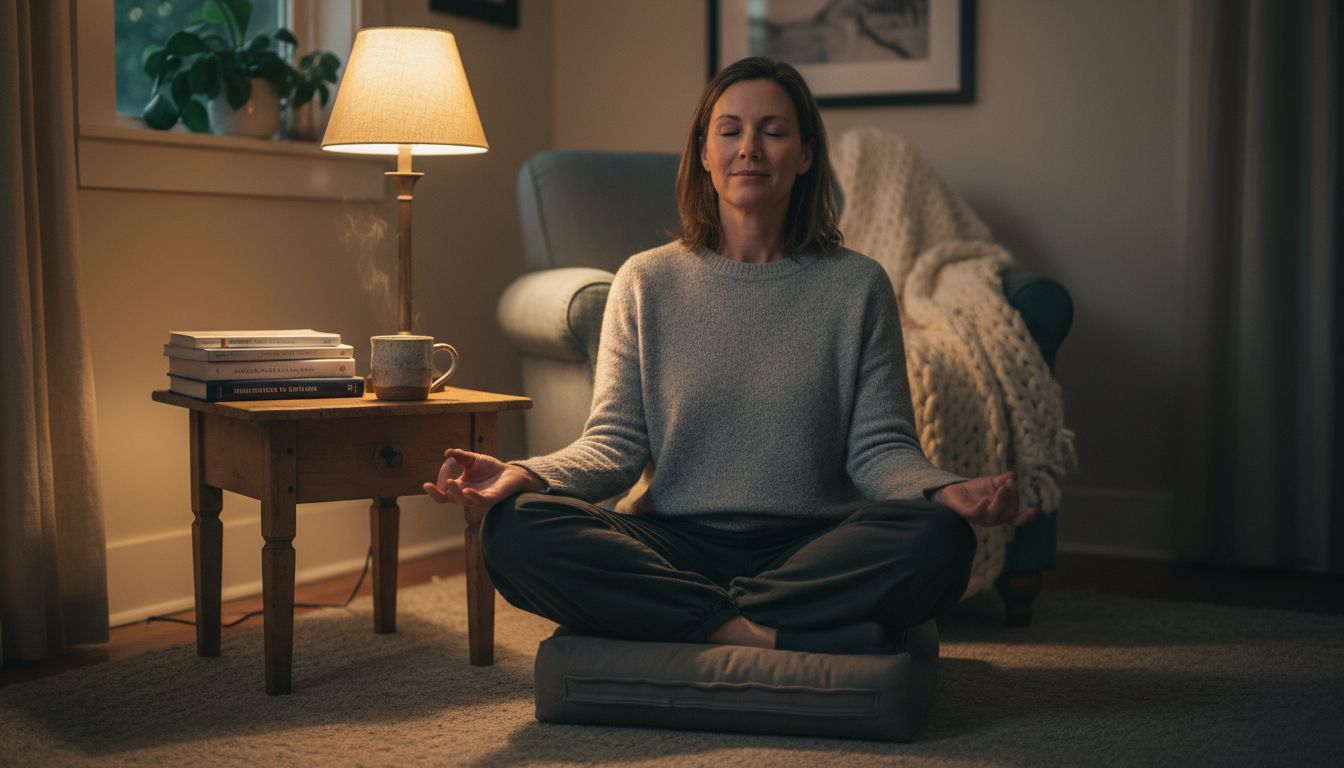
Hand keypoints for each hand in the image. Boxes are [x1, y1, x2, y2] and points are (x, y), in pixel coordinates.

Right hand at [422, 448, 541, 506]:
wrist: (510, 473)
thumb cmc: (490, 468)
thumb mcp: (472, 460)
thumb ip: (460, 456)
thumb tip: (446, 453)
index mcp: (459, 487)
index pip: (443, 488)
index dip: (439, 480)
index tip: (440, 469)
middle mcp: (466, 495)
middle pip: (447, 499)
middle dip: (437, 494)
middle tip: (429, 486)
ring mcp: (478, 498)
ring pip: (462, 500)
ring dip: (454, 492)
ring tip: (449, 482)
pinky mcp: (491, 499)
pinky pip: (480, 500)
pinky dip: (473, 496)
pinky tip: (467, 490)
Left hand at [933, 470, 1038, 527]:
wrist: (953, 491)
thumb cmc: (976, 489)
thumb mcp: (992, 483)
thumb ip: (1003, 480)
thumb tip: (1013, 474)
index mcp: (1001, 513)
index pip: (1016, 519)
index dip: (1026, 517)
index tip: (1035, 509)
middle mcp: (992, 518)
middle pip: (1008, 513)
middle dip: (1012, 498)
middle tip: (1010, 483)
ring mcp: (980, 518)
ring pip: (994, 515)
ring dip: (1001, 501)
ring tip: (1003, 487)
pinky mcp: (967, 513)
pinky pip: (976, 513)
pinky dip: (982, 507)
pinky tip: (986, 499)